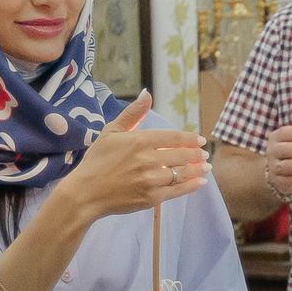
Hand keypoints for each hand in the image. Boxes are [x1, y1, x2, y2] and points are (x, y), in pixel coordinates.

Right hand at [63, 92, 206, 220]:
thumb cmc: (96, 161)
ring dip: (198, 169)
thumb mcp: (111, 132)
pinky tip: (200, 182)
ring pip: (182, 173)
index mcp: (140, 141)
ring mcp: (151, 180)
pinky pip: (178, 190)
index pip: (174, 137)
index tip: (200, 140)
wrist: (85, 194)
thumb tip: (147, 93)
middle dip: (196, 154)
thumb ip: (132, 113)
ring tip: (206, 167)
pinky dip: (192, 186)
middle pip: (181, 155)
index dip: (190, 139)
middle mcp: (148, 159)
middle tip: (204, 154)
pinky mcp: (152, 198)